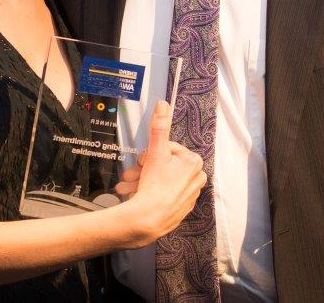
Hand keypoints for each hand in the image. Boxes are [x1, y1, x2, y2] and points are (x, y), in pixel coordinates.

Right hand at [123, 101, 205, 245]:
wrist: (149, 219)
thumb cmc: (155, 185)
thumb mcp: (155, 151)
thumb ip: (160, 126)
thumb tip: (163, 104)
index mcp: (194, 162)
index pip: (168, 148)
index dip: (150, 153)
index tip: (142, 160)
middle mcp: (196, 178)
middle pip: (164, 165)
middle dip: (143, 169)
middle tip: (130, 174)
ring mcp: (189, 195)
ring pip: (161, 180)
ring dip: (141, 181)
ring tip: (127, 187)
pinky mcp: (181, 209)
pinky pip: (163, 196)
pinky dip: (149, 194)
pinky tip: (136, 196)